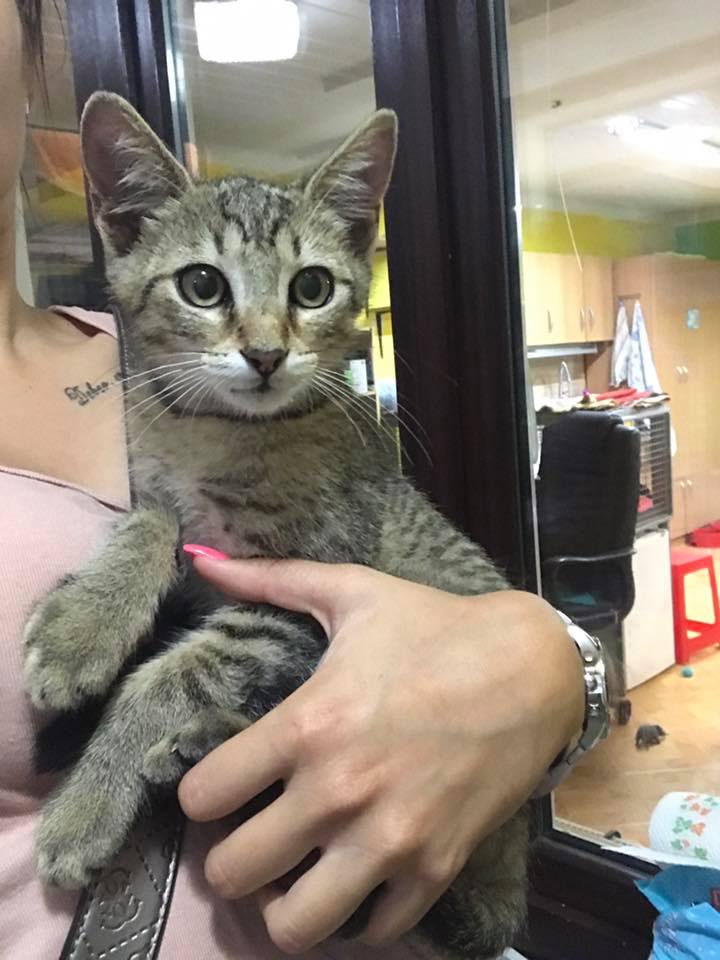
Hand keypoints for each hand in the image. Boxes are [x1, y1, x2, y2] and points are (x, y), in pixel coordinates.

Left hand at [179, 559, 583, 952]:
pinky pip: (372, 933)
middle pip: (233, 872)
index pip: (202, 797)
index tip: (220, 786)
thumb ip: (271, 579)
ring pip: (294, 926)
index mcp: (308, 723)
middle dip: (230, 857)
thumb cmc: (434, 627)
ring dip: (282, 903)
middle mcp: (340, 792)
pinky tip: (355, 879)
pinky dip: (355, 915)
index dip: (199, 794)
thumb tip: (201, 558)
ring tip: (294, 872)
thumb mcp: (353, 592)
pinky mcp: (436, 870)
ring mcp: (390, 840)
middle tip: (252, 833)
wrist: (533, 669)